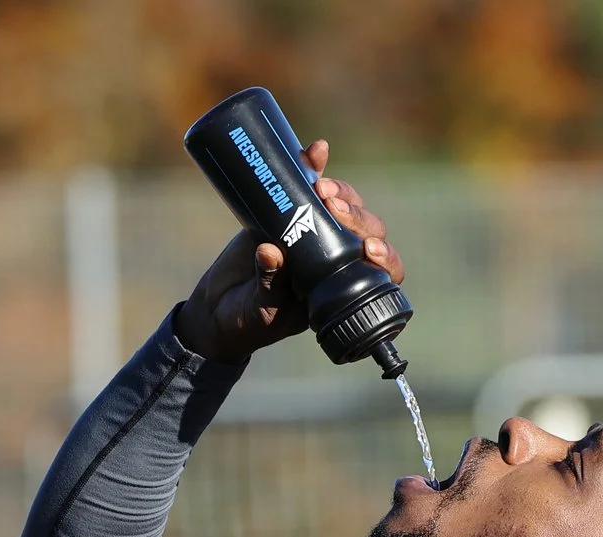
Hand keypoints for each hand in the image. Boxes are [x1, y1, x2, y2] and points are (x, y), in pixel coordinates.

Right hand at [175, 140, 401, 363]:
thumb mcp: (261, 309)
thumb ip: (270, 285)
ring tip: (321, 185)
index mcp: (342, 288)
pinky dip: (313, 166)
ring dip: (340, 191)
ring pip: (343, 206)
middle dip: (356, 216)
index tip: (369, 249)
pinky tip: (317, 151)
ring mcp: (315, 232)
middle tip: (333, 206)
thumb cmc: (248, 319)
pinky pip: (307, 186)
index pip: (378, 271)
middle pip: (366, 230)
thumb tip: (272, 251)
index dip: (384, 256)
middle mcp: (336, 258)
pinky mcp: (289, 212)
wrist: (218, 307)